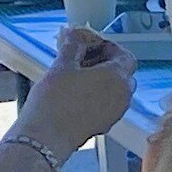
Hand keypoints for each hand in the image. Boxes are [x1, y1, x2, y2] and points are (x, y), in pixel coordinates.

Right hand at [24, 26, 134, 153]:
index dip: (108, 47)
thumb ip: (72, 46)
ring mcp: (115, 112)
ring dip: (101, 80)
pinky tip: (76, 93)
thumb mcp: (62, 65)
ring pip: (115, 90)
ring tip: (76, 76)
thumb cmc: (55, 101)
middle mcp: (122, 95)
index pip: (125, 56)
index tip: (90, 44)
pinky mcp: (104, 124)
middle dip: (104, 63)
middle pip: (122, 73)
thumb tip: (75, 35)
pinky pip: (108, 104)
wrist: (46, 136)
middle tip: (82, 58)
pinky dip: (97, 95)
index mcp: (117, 77)